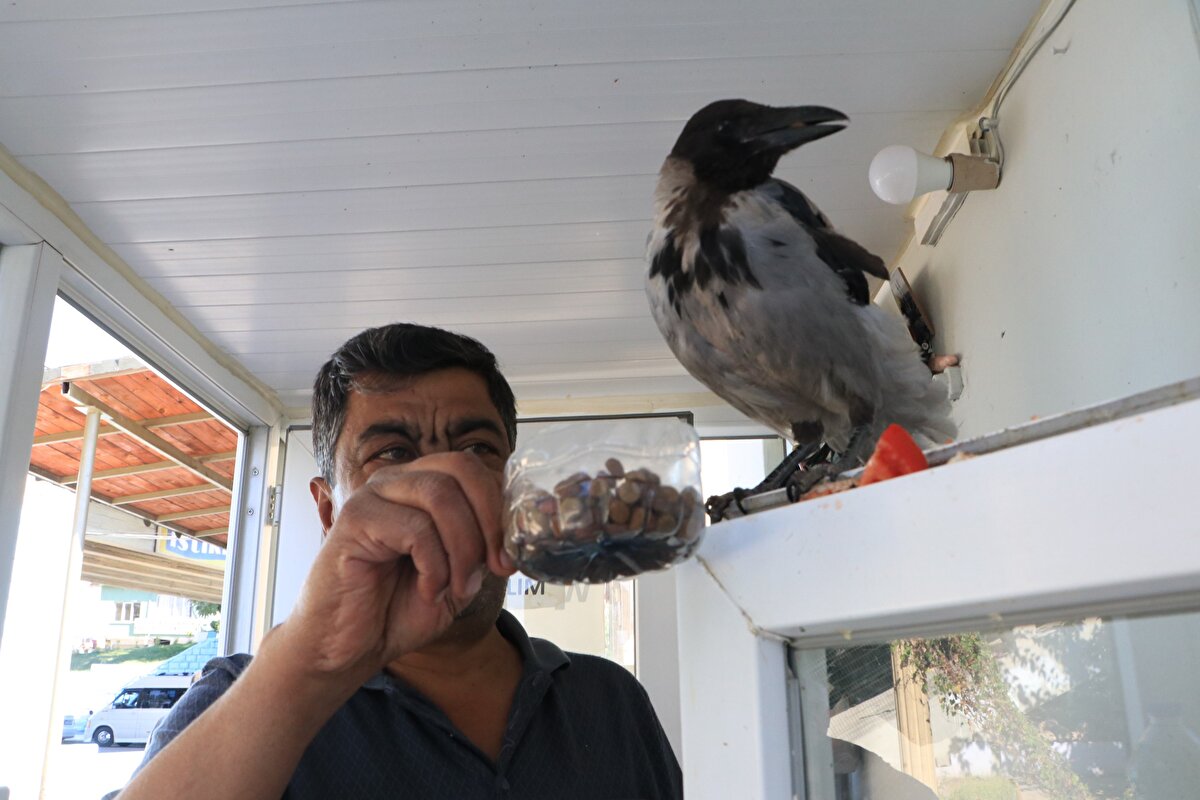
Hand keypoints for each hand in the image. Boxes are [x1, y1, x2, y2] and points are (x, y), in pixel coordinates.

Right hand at [281, 452, 513, 680]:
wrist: (347, 648)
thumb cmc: (395, 611)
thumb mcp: (457, 577)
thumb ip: (482, 548)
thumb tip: (515, 532)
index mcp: (421, 486)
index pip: (473, 469)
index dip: (500, 507)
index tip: (509, 557)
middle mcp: (397, 481)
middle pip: (461, 468)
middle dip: (489, 520)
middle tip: (495, 566)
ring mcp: (373, 496)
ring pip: (441, 495)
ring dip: (463, 547)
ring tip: (457, 586)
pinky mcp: (354, 519)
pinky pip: (415, 528)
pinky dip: (435, 565)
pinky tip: (427, 590)